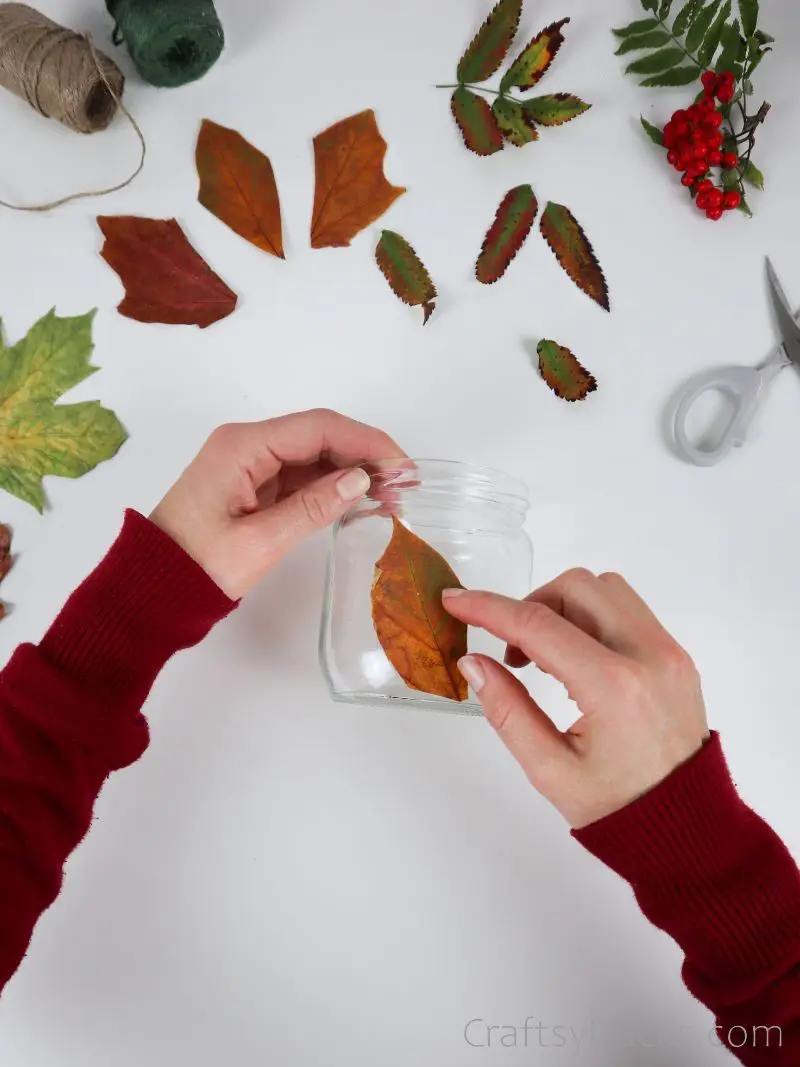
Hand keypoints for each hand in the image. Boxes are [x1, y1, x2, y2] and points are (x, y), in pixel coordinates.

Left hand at [151, 409, 402, 599]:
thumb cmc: (197, 566)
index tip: (402, 466)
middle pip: (319, 435)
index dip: (366, 442)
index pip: (318, 428)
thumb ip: (313, 507)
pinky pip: (299, 474)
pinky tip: (359, 500)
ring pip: (313, 454)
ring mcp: (249, 462)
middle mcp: (246, 443)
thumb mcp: (260, 541)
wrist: (151, 588)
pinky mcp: (251, 482)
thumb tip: (361, 481)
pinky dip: (331, 485)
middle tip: (404, 486)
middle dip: (364, 456)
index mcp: (243, 446)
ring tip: (390, 497)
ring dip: (351, 471)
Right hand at [443, 569, 708, 828]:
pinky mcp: (677, 655)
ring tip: (547, 657)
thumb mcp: (549, 769)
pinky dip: (593, 618)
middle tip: (513, 654)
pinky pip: (628, 609)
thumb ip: (506, 710)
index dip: (488, 608)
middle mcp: (648, 656)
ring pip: (606, 588)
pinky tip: (577, 660)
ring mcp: (669, 651)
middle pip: (576, 587)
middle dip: (531, 606)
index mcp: (614, 687)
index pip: (538, 625)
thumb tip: (472, 662)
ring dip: (565, 607)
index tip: (456, 600)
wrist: (687, 829)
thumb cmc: (619, 808)